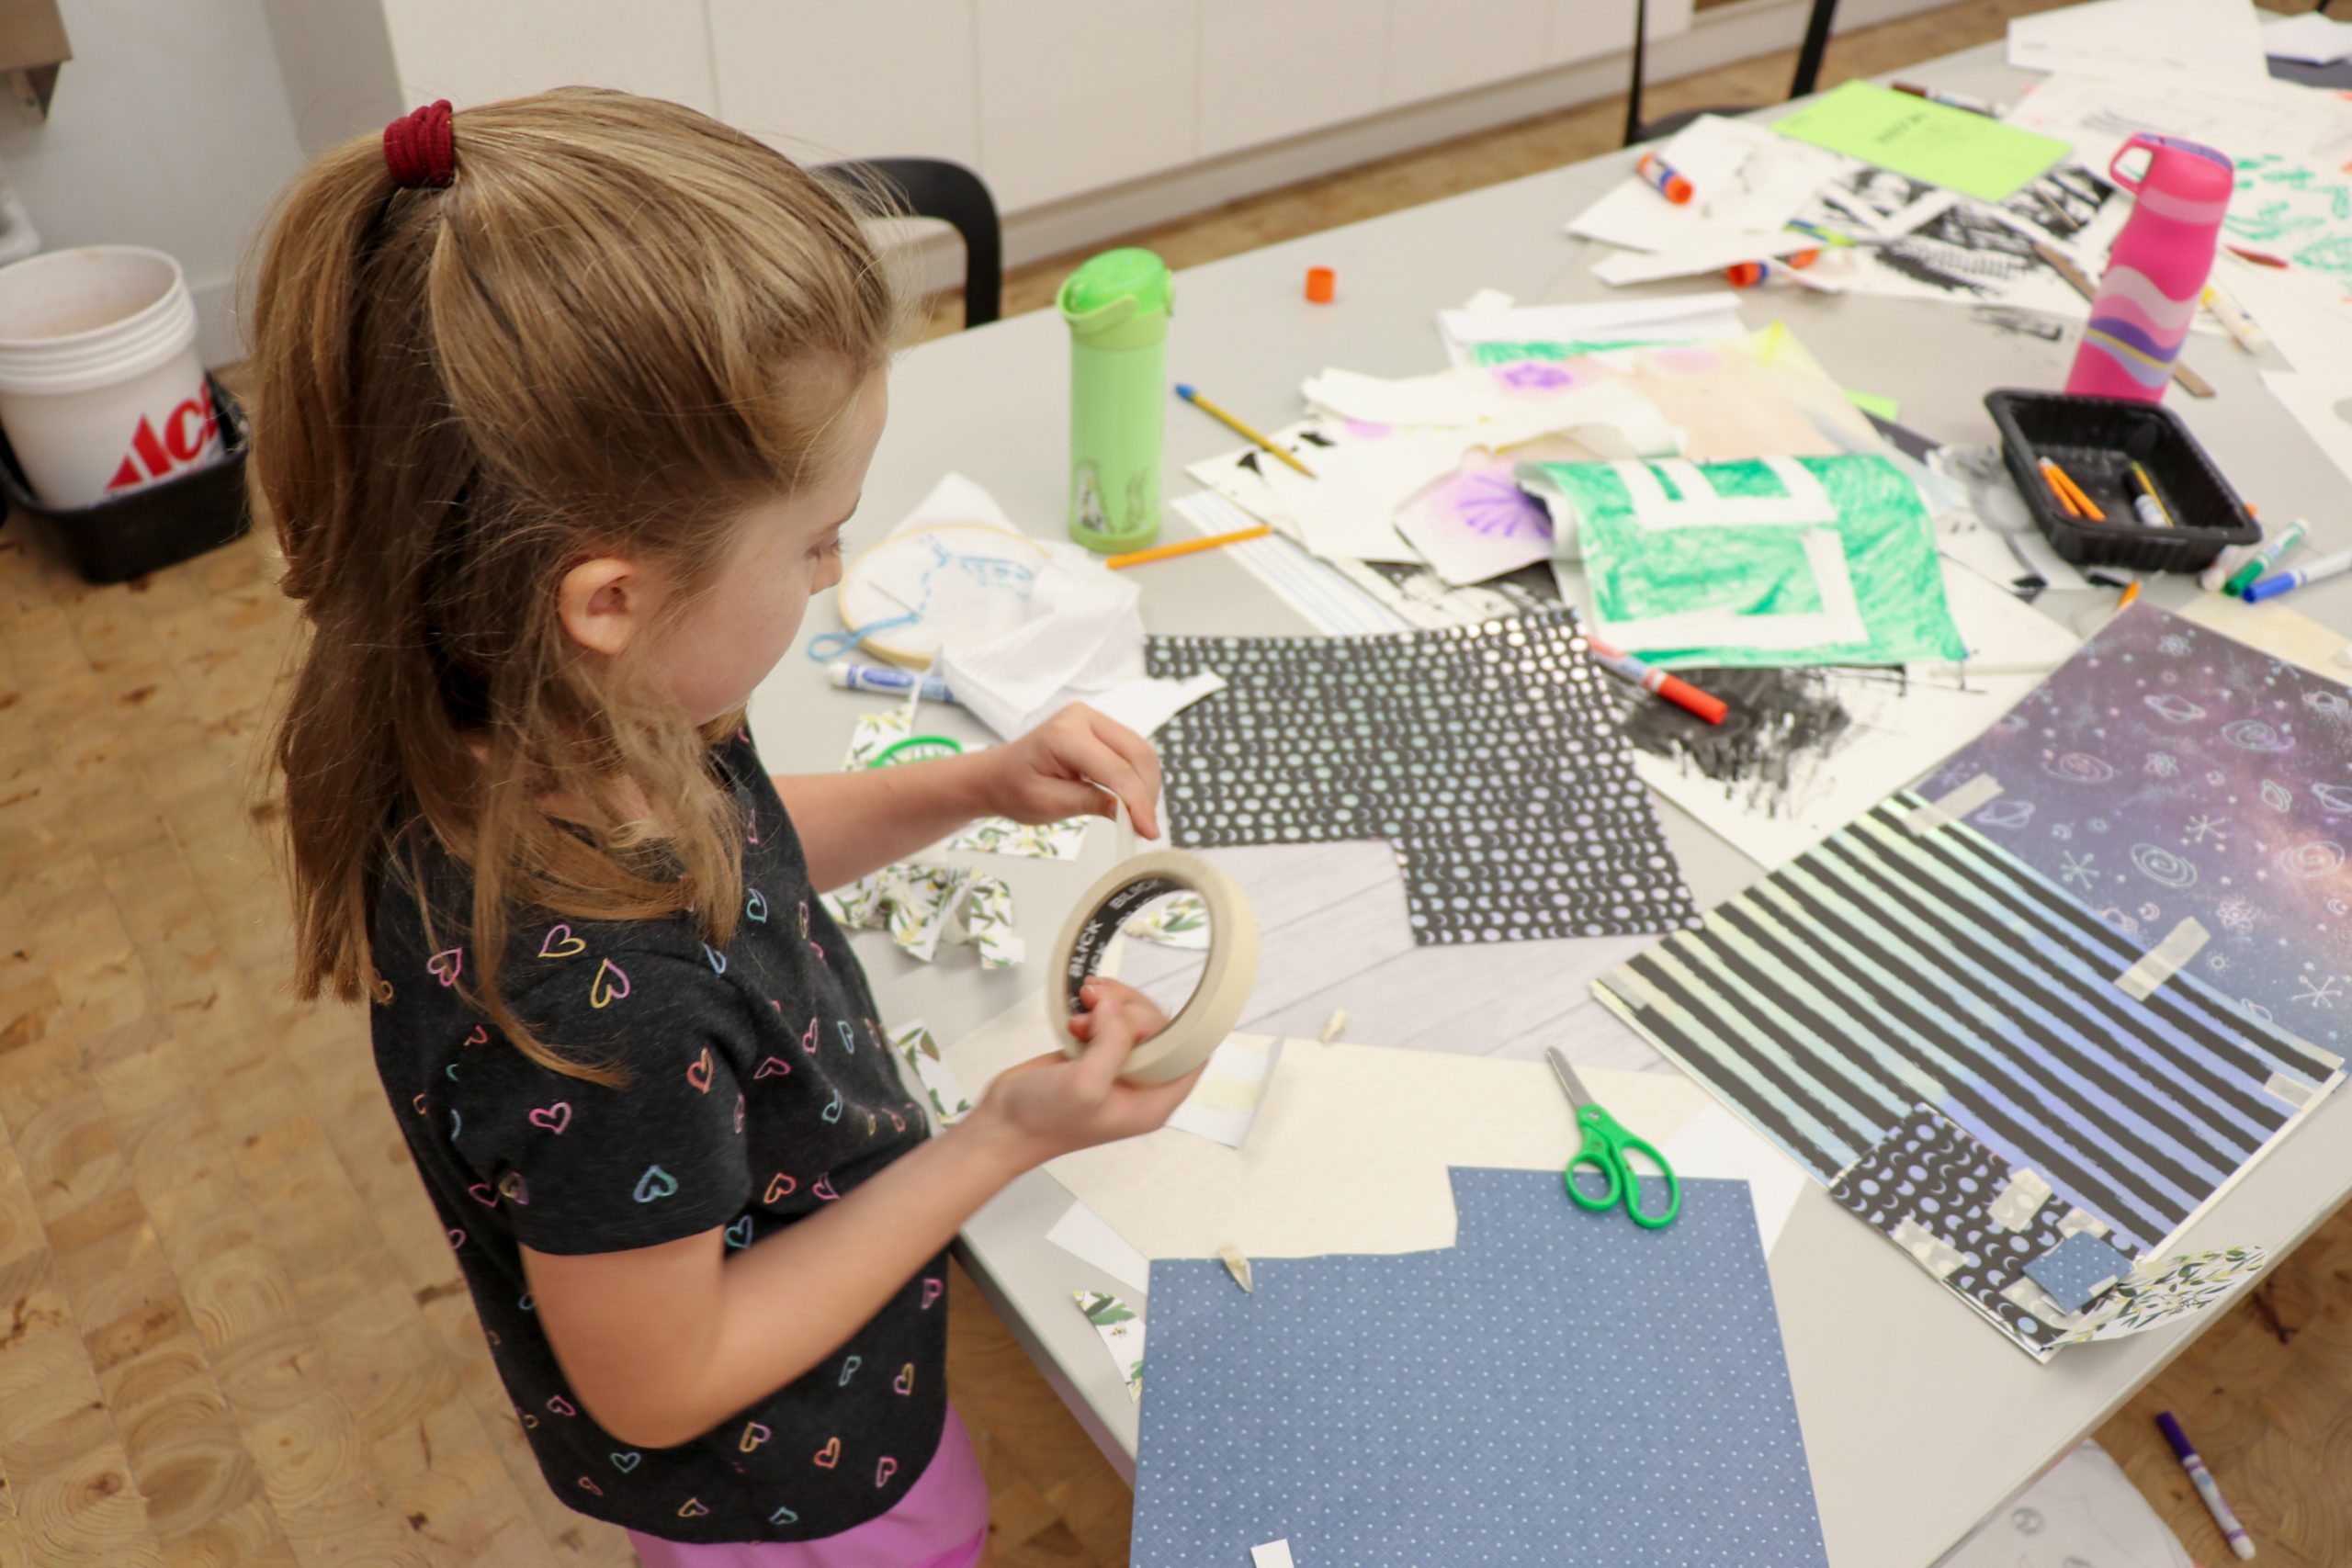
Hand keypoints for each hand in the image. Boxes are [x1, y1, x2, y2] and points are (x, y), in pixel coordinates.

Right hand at [962, 979, 1200, 1169]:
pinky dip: (1097, 1006)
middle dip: (1131, 1009)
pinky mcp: (1095, 1053)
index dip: (1179, 1029)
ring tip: (1086, 1004)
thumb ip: (1111, 1043)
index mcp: (1152, 1102)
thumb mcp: (1085, 1085)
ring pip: (1134, 1018)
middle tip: (1100, 1010)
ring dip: (1112, 1002)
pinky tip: (1078, 1011)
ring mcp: (1117, 1066)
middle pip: (1162, 1028)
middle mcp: (1140, 1084)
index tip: (1147, 1012)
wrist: (1002, 1124)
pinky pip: (1110, 1018)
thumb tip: (1115, 1009)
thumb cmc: (1041, 1121)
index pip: (1192, 1057)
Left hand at [970, 704, 1162, 838]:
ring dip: (1146, 785)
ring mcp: (1094, 719)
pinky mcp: (1102, 728)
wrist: (999, 775)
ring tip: (1138, 816)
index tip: (1149, 831)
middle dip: (1146, 793)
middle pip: (1136, 754)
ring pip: (1140, 751)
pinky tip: (1132, 800)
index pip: (1115, 769)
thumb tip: (1132, 814)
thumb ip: (1091, 803)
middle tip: (1145, 828)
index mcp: (1064, 734)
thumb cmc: (1014, 788)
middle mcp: (1083, 717)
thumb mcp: (1048, 804)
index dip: (1137, 802)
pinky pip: (1132, 751)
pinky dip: (1138, 777)